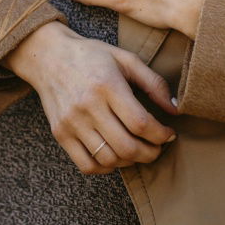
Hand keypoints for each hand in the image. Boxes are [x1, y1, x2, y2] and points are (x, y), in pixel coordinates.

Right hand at [4, 21, 177, 174]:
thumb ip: (154, 83)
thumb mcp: (126, 59)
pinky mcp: (60, 134)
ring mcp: (71, 123)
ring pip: (108, 159)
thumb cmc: (92, 56)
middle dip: (150, 153)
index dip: (161, 135)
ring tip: (138, 151)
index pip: (140, 123)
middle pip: (126, 146)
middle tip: (158, 147)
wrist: (49, 56)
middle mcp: (87, 106)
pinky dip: (106, 168)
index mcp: (107, 85)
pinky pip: (86, 165)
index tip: (169, 134)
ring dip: (130, 162)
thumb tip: (176, 109)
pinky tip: (115, 156)